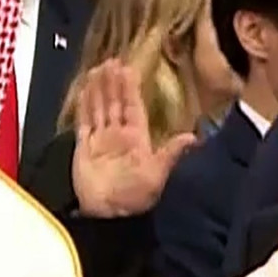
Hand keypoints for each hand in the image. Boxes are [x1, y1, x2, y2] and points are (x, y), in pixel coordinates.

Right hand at [70, 61, 195, 217]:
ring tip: (97, 68)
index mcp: (137, 139)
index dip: (130, 88)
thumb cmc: (134, 197)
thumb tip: (194, 137)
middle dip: (113, 83)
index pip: (134, 107)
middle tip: (112, 61)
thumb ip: (172, 153)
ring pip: (99, 108)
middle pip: (115, 103)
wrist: (107, 215)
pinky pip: (84, 122)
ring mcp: (101, 140)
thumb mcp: (157, 174)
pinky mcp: (85, 147)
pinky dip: (84, 106)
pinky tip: (84, 90)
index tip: (128, 69)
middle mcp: (119, 136)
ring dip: (98, 89)